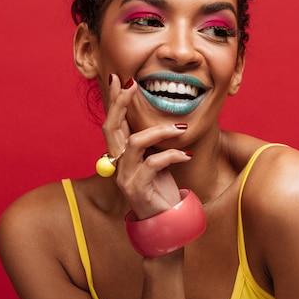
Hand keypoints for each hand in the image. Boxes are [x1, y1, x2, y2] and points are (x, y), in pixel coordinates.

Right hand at [103, 74, 191, 218]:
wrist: (166, 220)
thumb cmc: (162, 188)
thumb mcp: (157, 159)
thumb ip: (152, 142)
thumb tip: (159, 119)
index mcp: (121, 155)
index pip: (113, 123)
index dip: (114, 100)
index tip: (119, 78)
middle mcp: (118, 165)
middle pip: (111, 128)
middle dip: (120, 103)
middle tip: (133, 84)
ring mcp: (126, 178)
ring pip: (135, 143)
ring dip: (160, 131)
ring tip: (181, 129)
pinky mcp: (138, 190)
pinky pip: (153, 164)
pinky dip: (172, 155)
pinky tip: (187, 155)